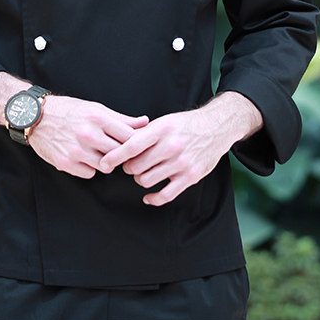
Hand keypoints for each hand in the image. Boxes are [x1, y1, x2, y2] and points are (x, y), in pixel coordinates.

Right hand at [28, 95, 148, 179]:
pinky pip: (89, 174)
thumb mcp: (96, 109)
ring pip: (105, 167)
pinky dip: (90, 169)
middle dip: (121, 155)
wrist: (36, 116)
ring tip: (99, 153)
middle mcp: (88, 134)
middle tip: (118, 152)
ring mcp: (76, 150)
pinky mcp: (66, 163)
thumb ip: (121, 119)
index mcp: (98, 118)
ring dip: (105, 162)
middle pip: (119, 154)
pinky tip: (84, 158)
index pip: (129, 137)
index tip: (135, 146)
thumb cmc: (69, 110)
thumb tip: (144, 122)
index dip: (135, 144)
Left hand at [98, 92, 262, 205]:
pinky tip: (148, 196)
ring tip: (143, 172)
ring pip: (146, 180)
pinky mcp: (190, 177)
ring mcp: (181, 163)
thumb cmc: (184, 124)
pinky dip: (153, 198)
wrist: (215, 128)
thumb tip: (119, 144)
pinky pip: (165, 195)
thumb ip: (143, 134)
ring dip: (140, 179)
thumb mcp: (163, 122)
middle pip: (136, 166)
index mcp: (161, 130)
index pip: (131, 145)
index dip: (114, 156)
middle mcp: (171, 146)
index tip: (103, 163)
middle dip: (129, 168)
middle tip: (131, 164)